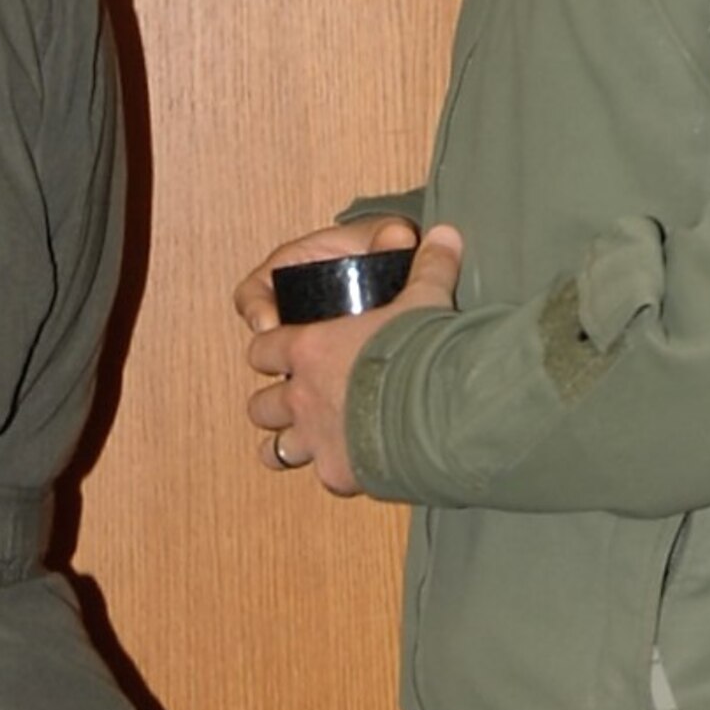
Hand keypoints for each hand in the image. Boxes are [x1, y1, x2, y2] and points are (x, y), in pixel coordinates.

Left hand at [244, 223, 462, 494]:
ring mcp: (315, 438)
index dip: (270, 348)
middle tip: (299, 396)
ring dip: (289, 442)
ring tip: (310, 440)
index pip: (262, 347)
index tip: (283, 349)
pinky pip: (323, 476)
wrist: (435, 409)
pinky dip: (334, 471)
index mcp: (309, 348)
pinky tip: (356, 465)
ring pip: (275, 448)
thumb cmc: (418, 347)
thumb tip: (448, 233)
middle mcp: (301, 394)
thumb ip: (430, 266)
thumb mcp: (424, 298)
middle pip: (261, 404)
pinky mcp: (339, 472)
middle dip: (274, 401)